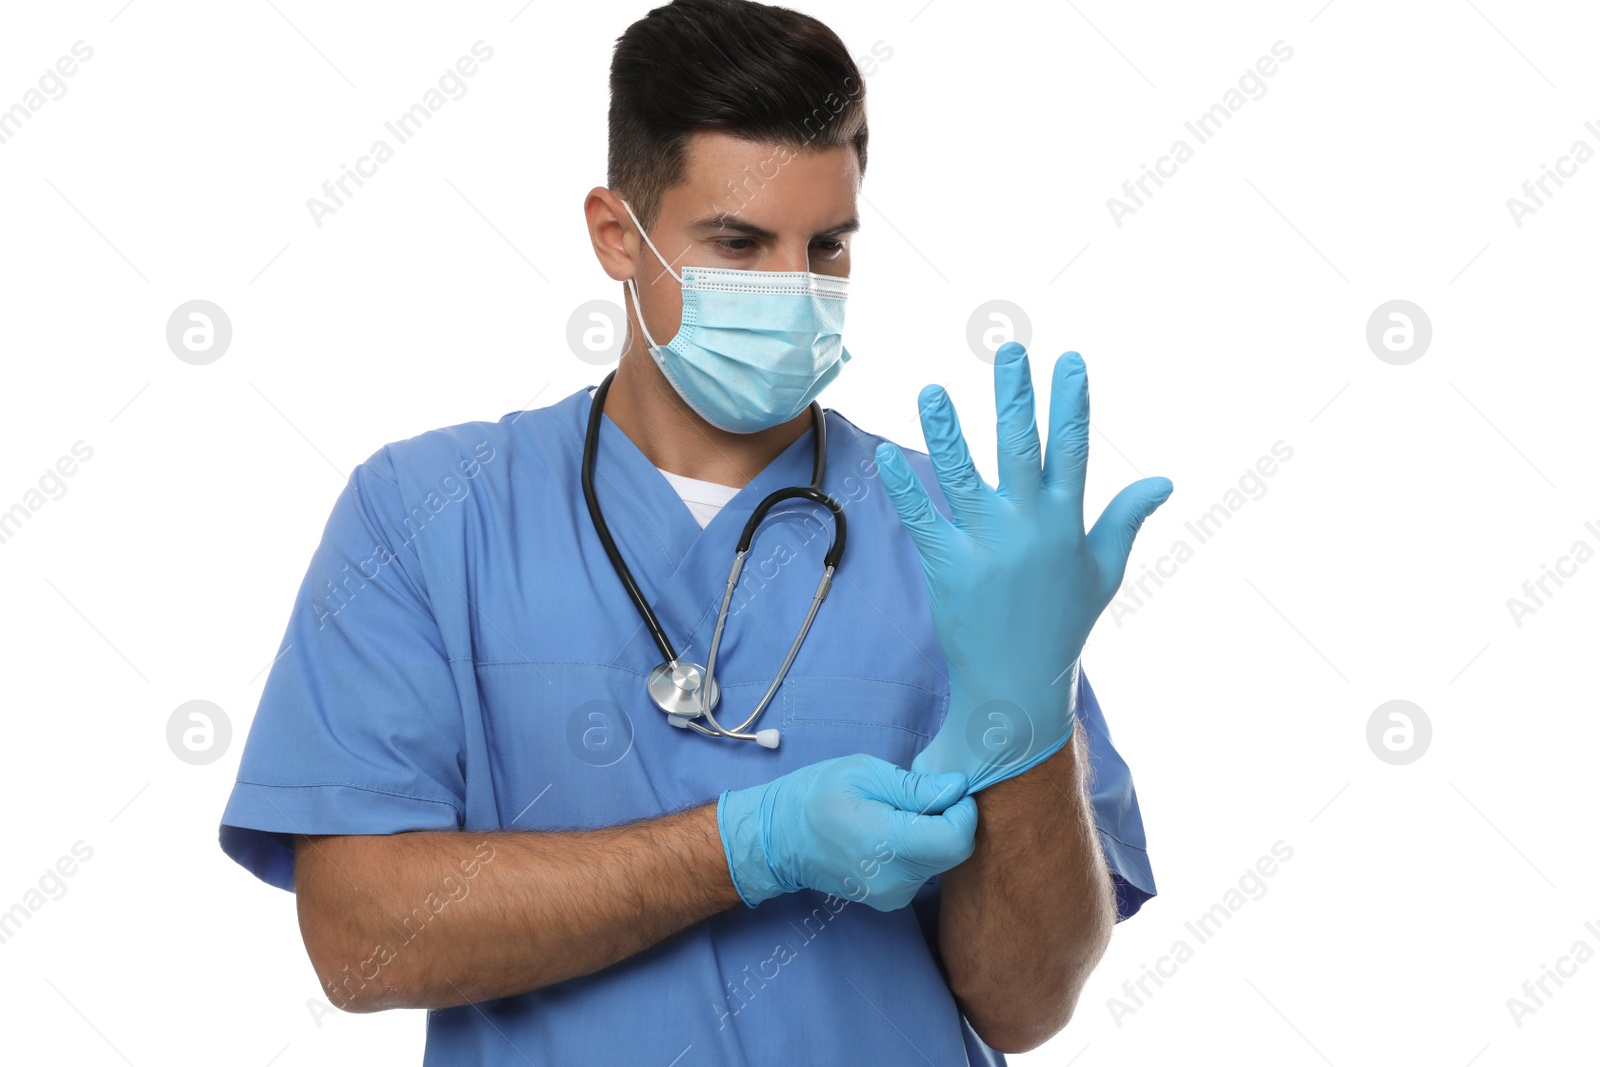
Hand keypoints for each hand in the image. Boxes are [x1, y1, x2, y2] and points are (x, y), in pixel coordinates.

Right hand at [718, 753, 977, 910]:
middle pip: (954, 851)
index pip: (956, 839)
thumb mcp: (864, 773)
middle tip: (919, 794)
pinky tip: (891, 832)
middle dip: (949, 819)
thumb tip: (958, 788)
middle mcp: (894, 879)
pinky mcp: (890, 900)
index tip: (948, 788)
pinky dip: (919, 849)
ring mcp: (891, 895)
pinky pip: (924, 872)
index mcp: (886, 843)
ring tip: (896, 812)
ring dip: (933, 834)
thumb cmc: (816, 796)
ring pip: (941, 861)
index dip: (963, 810)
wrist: (779, 838)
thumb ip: (915, 786)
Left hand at [876, 342, 1171, 791]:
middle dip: (1015, 397)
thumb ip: (1126, 519)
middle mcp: (1029, 529)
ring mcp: (987, 547)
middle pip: (1020, 448)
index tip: (1070, 359)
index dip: (1070, 403)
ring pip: (963, 476)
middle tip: (1009, 351)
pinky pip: (923, 518)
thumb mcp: (1104, 571)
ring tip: (931, 390)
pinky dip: (905, 487)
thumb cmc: (1063, 623)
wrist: (1019, 685)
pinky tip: (888, 454)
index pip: (1072, 450)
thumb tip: (1164, 480)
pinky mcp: (948, 567)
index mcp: (1067, 523)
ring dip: (947, 431)